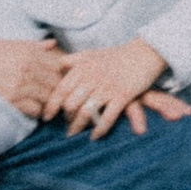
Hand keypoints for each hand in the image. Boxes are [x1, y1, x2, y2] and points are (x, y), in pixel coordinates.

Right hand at [0, 36, 65, 119]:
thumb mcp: (5, 44)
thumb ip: (31, 46)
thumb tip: (51, 44)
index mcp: (27, 53)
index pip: (57, 65)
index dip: (60, 74)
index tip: (56, 80)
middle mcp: (26, 68)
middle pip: (55, 83)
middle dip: (55, 90)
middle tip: (52, 95)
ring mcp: (19, 85)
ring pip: (47, 98)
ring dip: (46, 102)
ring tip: (41, 103)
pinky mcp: (11, 101)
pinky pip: (35, 110)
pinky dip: (34, 111)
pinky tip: (28, 108)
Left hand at [48, 40, 182, 136]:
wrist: (145, 53)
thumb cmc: (117, 55)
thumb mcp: (92, 53)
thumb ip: (73, 60)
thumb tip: (57, 65)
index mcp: (83, 66)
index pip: (61, 89)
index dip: (51, 105)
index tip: (46, 116)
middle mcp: (93, 77)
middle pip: (70, 103)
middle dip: (65, 118)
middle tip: (65, 126)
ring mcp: (107, 87)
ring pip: (85, 112)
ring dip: (78, 126)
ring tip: (74, 134)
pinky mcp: (122, 95)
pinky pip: (107, 117)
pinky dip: (99, 129)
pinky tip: (95, 136)